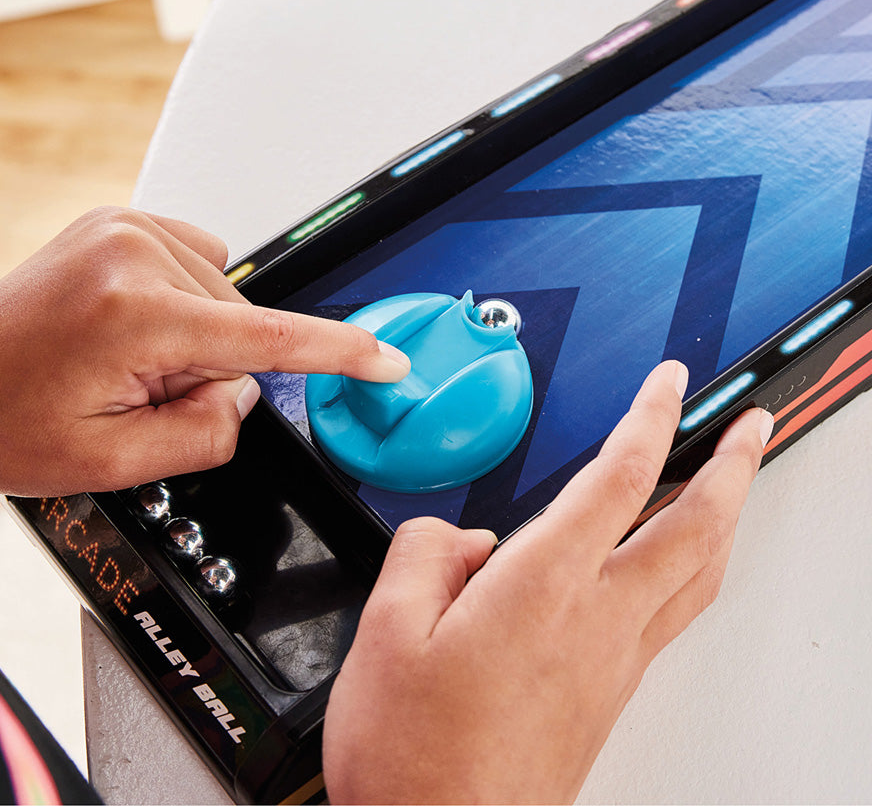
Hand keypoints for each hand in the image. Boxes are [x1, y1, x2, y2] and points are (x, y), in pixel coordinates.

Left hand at [0, 207, 408, 494]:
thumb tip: (244, 394)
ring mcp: (126, 229)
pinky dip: (187, 306)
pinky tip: (133, 329)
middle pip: (240, 326)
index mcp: (133, 316)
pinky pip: (201, 267)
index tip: (385, 359)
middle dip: (208, 373)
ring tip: (121, 363)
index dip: (338, 353)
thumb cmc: (1, 420)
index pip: (267, 338)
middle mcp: (133, 255)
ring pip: (223, 300)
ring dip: (193, 341)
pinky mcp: (123, 222)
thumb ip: (204, 434)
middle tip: (135, 395)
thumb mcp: (112, 464)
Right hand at [323, 360, 771, 803]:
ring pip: (698, 575)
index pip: (620, 477)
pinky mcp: (608, 694)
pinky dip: (692, 568)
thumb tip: (462, 539)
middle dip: (734, 464)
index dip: (652, 416)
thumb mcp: (385, 630)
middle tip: (752, 425)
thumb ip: (425, 552)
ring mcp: (612, 663)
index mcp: (543, 589)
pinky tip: (670, 567)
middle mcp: (595, 623)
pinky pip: (671, 613)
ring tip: (734, 483)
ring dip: (727, 517)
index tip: (670, 382)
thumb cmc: (417, 756)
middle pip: (697, 528)